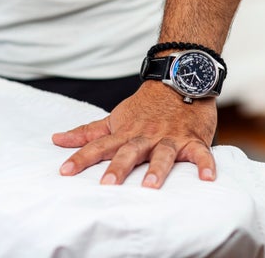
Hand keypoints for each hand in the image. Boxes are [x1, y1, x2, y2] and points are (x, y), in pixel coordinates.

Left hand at [52, 80, 216, 187]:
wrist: (178, 78)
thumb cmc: (145, 106)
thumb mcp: (115, 118)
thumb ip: (88, 133)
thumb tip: (56, 140)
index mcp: (125, 132)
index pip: (98, 146)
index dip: (81, 158)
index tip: (64, 172)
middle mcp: (145, 135)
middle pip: (129, 151)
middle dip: (118, 167)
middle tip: (107, 184)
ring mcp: (170, 137)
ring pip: (162, 153)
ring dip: (157, 169)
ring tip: (150, 186)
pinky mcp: (193, 138)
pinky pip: (200, 152)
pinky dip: (205, 164)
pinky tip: (207, 178)